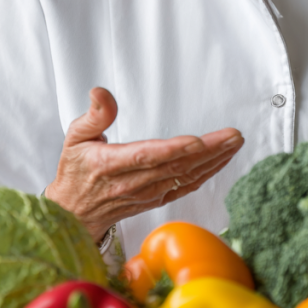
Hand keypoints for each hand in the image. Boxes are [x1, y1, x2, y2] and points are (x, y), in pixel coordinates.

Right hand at [45, 87, 244, 242]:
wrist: (73, 215)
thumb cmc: (75, 173)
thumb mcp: (74, 138)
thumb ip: (94, 115)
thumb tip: (100, 92)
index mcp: (110, 165)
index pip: (145, 157)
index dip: (171, 150)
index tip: (195, 141)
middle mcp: (132, 183)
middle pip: (174, 166)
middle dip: (208, 151)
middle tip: (233, 135)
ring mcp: (147, 194)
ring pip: (185, 178)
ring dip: (214, 161)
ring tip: (234, 143)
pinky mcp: (156, 200)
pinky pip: (185, 187)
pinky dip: (207, 174)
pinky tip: (222, 161)